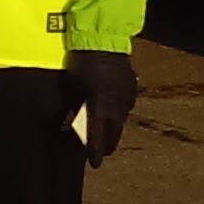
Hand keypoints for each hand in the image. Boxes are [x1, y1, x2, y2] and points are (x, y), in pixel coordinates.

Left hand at [62, 50, 137, 167]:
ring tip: (107, 137)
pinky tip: (113, 114)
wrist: (103, 39)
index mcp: (100, 104)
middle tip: (101, 153)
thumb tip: (71, 123)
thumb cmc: (80, 62)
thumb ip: (74, 106)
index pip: (97, 133)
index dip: (95, 150)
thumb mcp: (71, 86)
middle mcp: (117, 103)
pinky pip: (125, 106)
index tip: (95, 164)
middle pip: (113, 130)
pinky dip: (118, 113)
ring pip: (121, 119)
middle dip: (106, 143)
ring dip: (113, 128)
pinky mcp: (132, 87)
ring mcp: (127, 95)